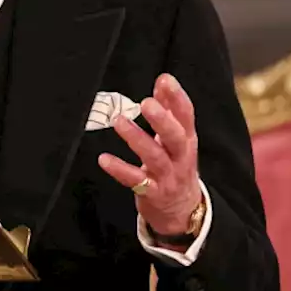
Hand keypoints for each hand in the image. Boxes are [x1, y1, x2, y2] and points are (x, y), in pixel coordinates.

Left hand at [97, 73, 201, 236]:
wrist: (182, 210)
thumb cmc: (176, 166)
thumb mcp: (177, 139)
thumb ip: (170, 111)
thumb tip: (163, 82)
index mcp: (187, 141)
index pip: (186, 117)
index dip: (177, 98)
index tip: (165, 80)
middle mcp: (180, 158)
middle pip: (175, 137)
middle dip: (162, 120)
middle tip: (146, 103)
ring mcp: (168, 177)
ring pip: (155, 158)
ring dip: (137, 139)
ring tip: (119, 122)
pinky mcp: (153, 193)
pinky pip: (136, 181)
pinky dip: (120, 170)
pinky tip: (103, 159)